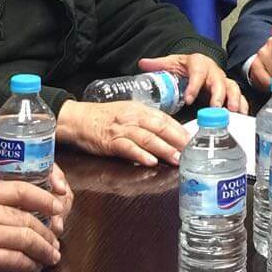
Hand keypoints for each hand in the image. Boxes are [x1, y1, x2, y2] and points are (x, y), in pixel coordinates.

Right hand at [0, 179, 68, 271]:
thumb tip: (4, 214)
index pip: (20, 190)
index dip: (43, 198)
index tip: (57, 206)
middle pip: (27, 218)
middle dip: (47, 231)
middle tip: (56, 239)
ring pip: (26, 239)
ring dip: (43, 250)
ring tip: (52, 256)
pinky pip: (13, 261)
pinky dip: (28, 265)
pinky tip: (33, 267)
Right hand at [58, 98, 190, 165]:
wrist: (78, 119)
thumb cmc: (104, 118)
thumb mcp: (128, 113)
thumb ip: (146, 122)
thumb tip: (168, 133)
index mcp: (139, 110)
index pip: (164, 118)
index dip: (180, 129)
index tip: (192, 140)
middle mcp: (133, 117)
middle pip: (159, 127)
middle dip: (177, 140)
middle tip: (190, 151)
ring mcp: (121, 130)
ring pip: (147, 138)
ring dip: (163, 149)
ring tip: (176, 159)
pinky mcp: (110, 142)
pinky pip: (128, 148)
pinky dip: (140, 155)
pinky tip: (150, 161)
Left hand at [139, 52, 248, 113]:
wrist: (198, 64)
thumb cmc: (186, 66)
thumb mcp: (172, 62)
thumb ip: (158, 64)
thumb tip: (142, 64)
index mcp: (198, 63)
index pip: (197, 73)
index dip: (194, 86)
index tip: (189, 99)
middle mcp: (213, 71)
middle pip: (218, 81)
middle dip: (218, 95)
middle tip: (215, 108)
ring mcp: (223, 80)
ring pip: (232, 88)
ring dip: (233, 100)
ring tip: (232, 113)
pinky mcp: (229, 90)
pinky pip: (239, 96)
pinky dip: (242, 106)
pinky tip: (241, 117)